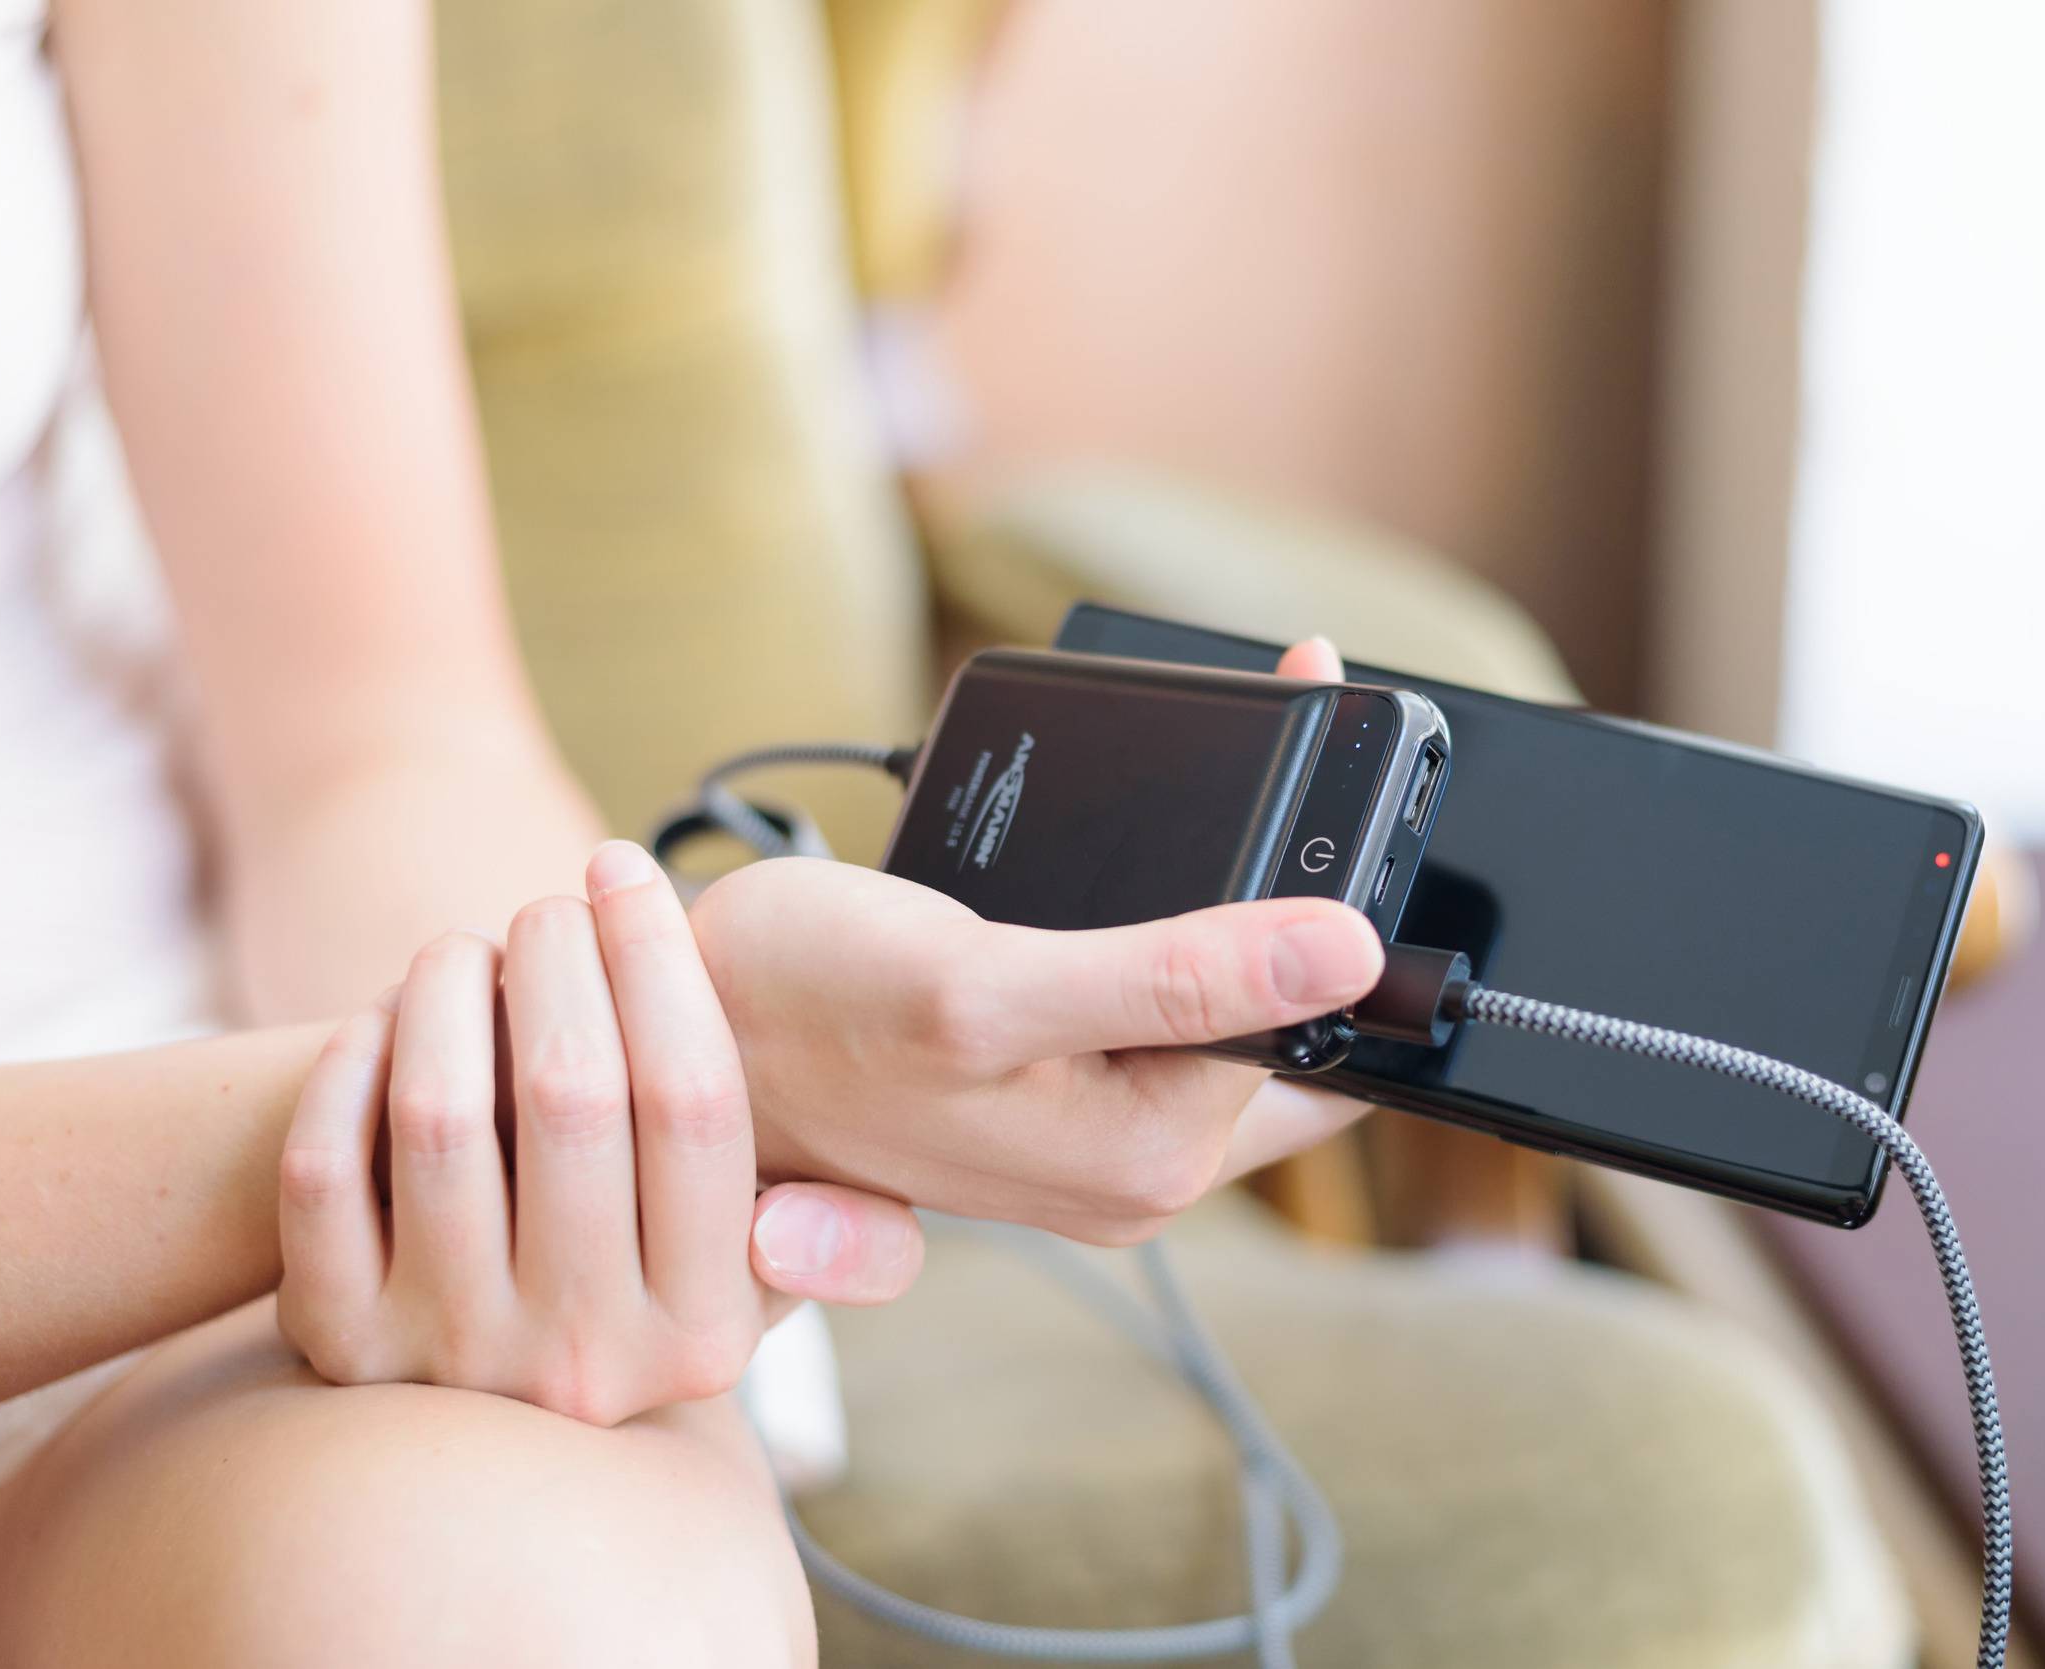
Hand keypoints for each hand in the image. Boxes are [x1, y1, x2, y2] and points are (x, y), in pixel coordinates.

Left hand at [275, 843, 924, 1425]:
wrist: (494, 1426)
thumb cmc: (650, 1289)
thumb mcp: (771, 1287)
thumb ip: (852, 1240)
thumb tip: (796, 1215)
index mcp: (705, 1330)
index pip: (694, 1101)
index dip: (659, 955)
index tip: (627, 871)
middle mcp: (582, 1358)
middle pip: (571, 1090)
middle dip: (557, 953)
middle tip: (550, 906)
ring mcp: (449, 1357)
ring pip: (439, 1115)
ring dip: (447, 990)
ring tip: (468, 951)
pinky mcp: (337, 1345)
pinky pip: (326, 1168)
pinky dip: (349, 1068)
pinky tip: (387, 1022)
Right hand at [689, 639, 1386, 1245]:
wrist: (683, 1018)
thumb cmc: (803, 1011)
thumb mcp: (989, 989)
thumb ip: (1173, 978)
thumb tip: (1348, 949)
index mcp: (1150, 1158)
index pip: (1324, 1035)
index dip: (1355, 908)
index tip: (1361, 762)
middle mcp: (1141, 1158)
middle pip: (1293, 1009)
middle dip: (1316, 882)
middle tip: (1317, 716)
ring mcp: (1102, 1116)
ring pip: (1234, 987)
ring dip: (1256, 881)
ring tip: (1269, 731)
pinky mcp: (1063, 1066)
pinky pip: (1167, 981)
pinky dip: (1186, 900)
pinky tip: (1175, 827)